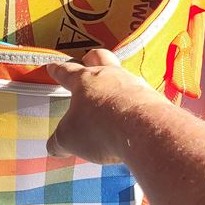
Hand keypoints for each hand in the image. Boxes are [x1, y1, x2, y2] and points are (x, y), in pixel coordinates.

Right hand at [46, 49, 165, 163]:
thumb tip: (54, 147)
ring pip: (122, 74)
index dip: (58, 70)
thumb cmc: (100, 127)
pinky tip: (133, 115)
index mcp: (84, 81)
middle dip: (91, 58)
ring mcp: (133, 83)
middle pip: (99, 57)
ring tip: (113, 96)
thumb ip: (60, 141)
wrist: (143, 130)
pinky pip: (141, 94)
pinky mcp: (152, 96)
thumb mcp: (70, 138)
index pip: (67, 72)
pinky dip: (135, 101)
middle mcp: (109, 76)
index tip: (53, 66)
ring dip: (117, 82)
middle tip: (88, 61)